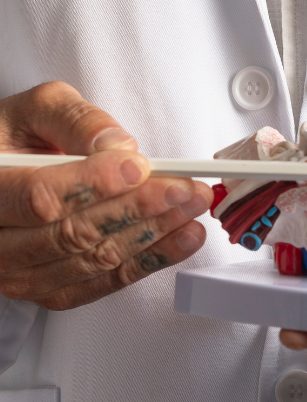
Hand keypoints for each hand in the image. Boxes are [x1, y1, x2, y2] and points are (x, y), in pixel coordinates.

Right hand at [0, 82, 212, 309]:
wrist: (5, 177)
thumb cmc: (17, 141)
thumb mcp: (36, 111)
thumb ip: (74, 120)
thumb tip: (119, 146)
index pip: (39, 197)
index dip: (95, 184)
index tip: (140, 168)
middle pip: (74, 233)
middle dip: (139, 209)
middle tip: (185, 188)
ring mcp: (20, 274)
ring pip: (95, 260)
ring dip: (154, 235)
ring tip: (192, 208)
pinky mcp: (52, 290)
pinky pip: (105, 282)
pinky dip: (151, 260)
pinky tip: (183, 238)